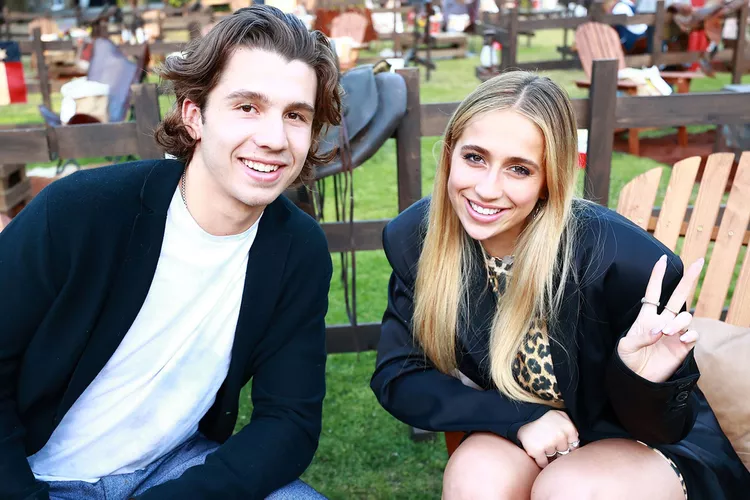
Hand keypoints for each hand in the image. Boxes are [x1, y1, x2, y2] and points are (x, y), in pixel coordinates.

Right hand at [516, 410, 579, 468]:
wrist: (522, 414)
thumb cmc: (543, 416)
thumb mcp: (561, 415)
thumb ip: (571, 427)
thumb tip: (576, 443)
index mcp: (568, 428)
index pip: (574, 445)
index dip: (566, 445)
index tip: (560, 442)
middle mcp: (560, 436)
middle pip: (563, 452)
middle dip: (557, 449)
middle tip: (549, 441)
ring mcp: (548, 444)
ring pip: (553, 458)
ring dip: (548, 454)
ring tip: (542, 444)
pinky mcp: (536, 450)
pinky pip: (543, 463)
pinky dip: (541, 461)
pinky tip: (538, 453)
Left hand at [617, 255, 703, 382]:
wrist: (636, 380)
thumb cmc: (627, 361)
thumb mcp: (625, 347)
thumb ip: (641, 336)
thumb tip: (659, 330)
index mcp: (646, 317)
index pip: (653, 292)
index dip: (657, 276)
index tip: (662, 259)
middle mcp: (663, 321)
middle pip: (678, 296)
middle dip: (688, 279)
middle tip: (698, 263)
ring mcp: (674, 333)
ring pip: (684, 317)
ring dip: (678, 321)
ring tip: (668, 332)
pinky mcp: (683, 347)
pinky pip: (693, 335)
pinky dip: (690, 334)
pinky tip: (682, 338)